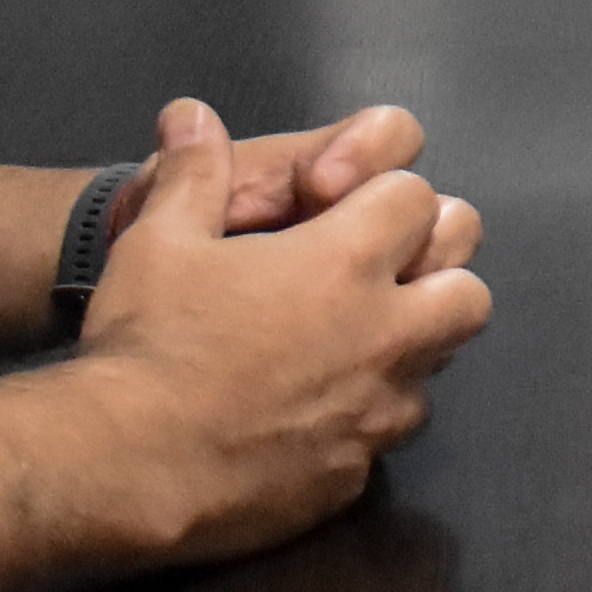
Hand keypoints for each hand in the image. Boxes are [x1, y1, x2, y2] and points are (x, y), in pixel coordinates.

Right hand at [76, 106, 494, 564]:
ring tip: (344, 346)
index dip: (384, 196)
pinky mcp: (354, 476)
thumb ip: (192, 172)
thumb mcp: (157, 239)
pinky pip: (384, 438)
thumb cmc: (146, 342)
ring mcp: (376, 413)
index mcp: (346, 262)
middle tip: (375, 279)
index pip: (418, 199)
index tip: (341, 210)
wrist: (124, 467)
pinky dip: (362, 418)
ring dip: (406, 349)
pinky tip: (307, 415)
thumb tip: (192, 114)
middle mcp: (383, 336)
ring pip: (437, 369)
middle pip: (468, 292)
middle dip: (435, 277)